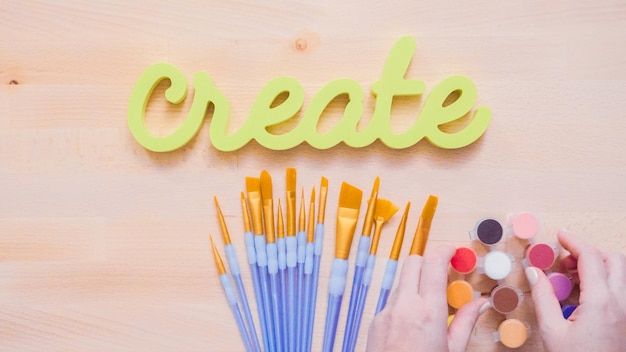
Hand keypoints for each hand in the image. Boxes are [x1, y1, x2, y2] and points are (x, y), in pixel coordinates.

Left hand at [366, 246, 485, 351]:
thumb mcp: (452, 350)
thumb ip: (465, 322)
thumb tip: (480, 303)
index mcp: (428, 312)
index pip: (433, 264)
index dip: (445, 251)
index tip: (454, 250)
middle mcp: (404, 306)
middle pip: (413, 262)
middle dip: (429, 262)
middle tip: (445, 272)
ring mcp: (386, 312)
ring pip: (402, 281)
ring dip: (417, 282)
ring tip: (433, 303)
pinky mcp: (376, 321)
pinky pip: (392, 300)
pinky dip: (405, 301)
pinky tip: (415, 321)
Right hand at [525, 230, 625, 351]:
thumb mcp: (552, 331)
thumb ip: (542, 296)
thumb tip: (533, 271)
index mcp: (601, 302)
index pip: (590, 257)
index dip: (573, 241)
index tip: (559, 235)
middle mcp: (621, 303)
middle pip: (614, 259)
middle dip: (590, 251)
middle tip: (565, 258)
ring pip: (621, 274)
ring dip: (598, 266)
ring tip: (571, 276)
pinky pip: (620, 290)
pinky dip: (604, 281)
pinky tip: (583, 295)